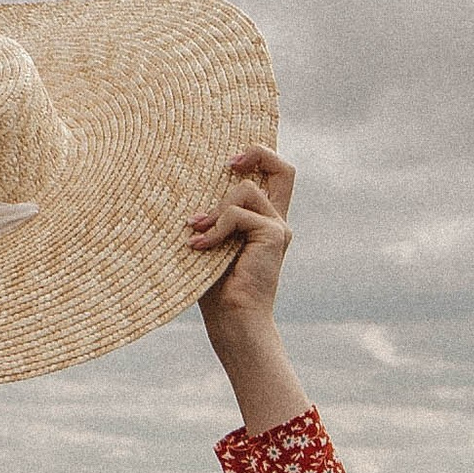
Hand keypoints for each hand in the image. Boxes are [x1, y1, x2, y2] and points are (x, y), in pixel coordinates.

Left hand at [188, 146, 292, 342]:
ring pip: (245, 190)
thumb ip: (213, 214)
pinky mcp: (274, 235)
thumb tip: (190, 185)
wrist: (232, 319)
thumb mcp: (211, 241)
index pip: (276, 175)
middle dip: (256, 153)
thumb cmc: (215, 287)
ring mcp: (278, 228)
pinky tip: (200, 247)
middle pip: (284, 169)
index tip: (229, 163)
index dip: (259, 156)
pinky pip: (237, 214)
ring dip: (216, 210)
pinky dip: (215, 229)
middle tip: (227, 164)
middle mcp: (277, 221)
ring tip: (196, 233)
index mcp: (265, 221)